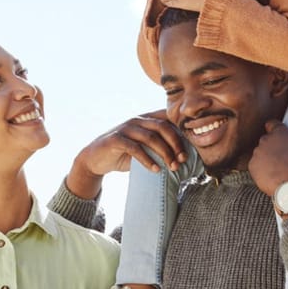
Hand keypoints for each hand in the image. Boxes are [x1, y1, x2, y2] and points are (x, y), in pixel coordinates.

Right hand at [66, 112, 186, 198]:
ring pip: (150, 137)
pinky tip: (156, 170)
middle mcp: (137, 120)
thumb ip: (159, 147)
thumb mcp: (144, 148)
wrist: (95, 159)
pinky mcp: (115, 139)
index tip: (192, 146)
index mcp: (146, 119)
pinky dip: (147, 160)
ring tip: (172, 167)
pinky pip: (135, 148)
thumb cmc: (124, 154)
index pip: (168, 118)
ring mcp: (126, 128)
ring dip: (164, 153)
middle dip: (176, 143)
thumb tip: (184, 157)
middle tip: (183, 160)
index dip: (181, 130)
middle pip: (162, 127)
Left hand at [247, 120, 287, 196]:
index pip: (272, 123)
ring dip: (267, 159)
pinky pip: (255, 167)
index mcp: (280, 133)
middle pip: (267, 140)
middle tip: (284, 157)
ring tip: (279, 169)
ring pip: (261, 154)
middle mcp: (266, 140)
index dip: (274, 127)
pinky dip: (261, 171)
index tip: (279, 134)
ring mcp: (257, 154)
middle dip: (273, 147)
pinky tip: (271, 177)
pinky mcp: (252, 168)